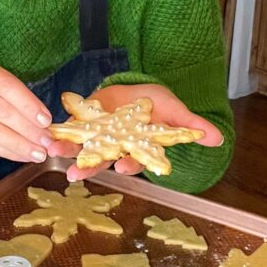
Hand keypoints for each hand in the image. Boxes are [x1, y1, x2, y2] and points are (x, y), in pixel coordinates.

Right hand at [0, 53, 52, 164]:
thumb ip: (9, 90)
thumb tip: (42, 118)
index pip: (8, 86)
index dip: (30, 105)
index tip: (47, 120)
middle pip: (2, 110)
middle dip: (29, 128)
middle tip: (47, 141)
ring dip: (19, 144)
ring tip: (38, 153)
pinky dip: (6, 151)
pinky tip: (21, 155)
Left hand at [46, 83, 222, 181]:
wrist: (136, 91)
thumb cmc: (156, 105)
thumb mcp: (175, 111)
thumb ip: (192, 127)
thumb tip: (218, 139)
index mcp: (137, 148)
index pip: (134, 160)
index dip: (130, 165)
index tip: (124, 168)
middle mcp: (116, 146)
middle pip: (103, 160)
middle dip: (89, 168)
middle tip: (76, 175)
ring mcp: (98, 135)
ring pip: (82, 147)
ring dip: (68, 151)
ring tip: (54, 153)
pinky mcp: (85, 121)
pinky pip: (70, 127)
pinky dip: (59, 129)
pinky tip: (47, 130)